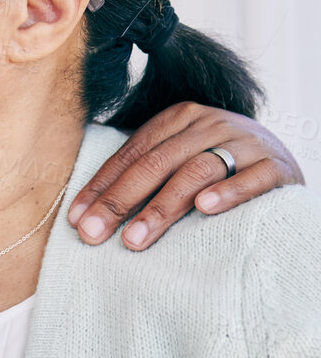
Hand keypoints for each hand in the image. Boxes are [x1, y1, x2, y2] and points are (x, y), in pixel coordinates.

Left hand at [67, 103, 302, 250]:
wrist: (281, 161)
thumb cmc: (218, 166)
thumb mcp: (180, 159)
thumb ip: (144, 174)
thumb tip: (89, 212)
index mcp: (179, 118)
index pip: (132, 154)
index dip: (101, 186)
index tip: (76, 219)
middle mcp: (209, 124)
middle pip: (156, 163)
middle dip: (120, 201)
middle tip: (94, 234)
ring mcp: (244, 142)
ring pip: (196, 171)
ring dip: (161, 207)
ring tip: (134, 239)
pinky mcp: (275, 166)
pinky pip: (250, 179)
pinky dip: (227, 193)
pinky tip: (204, 210)